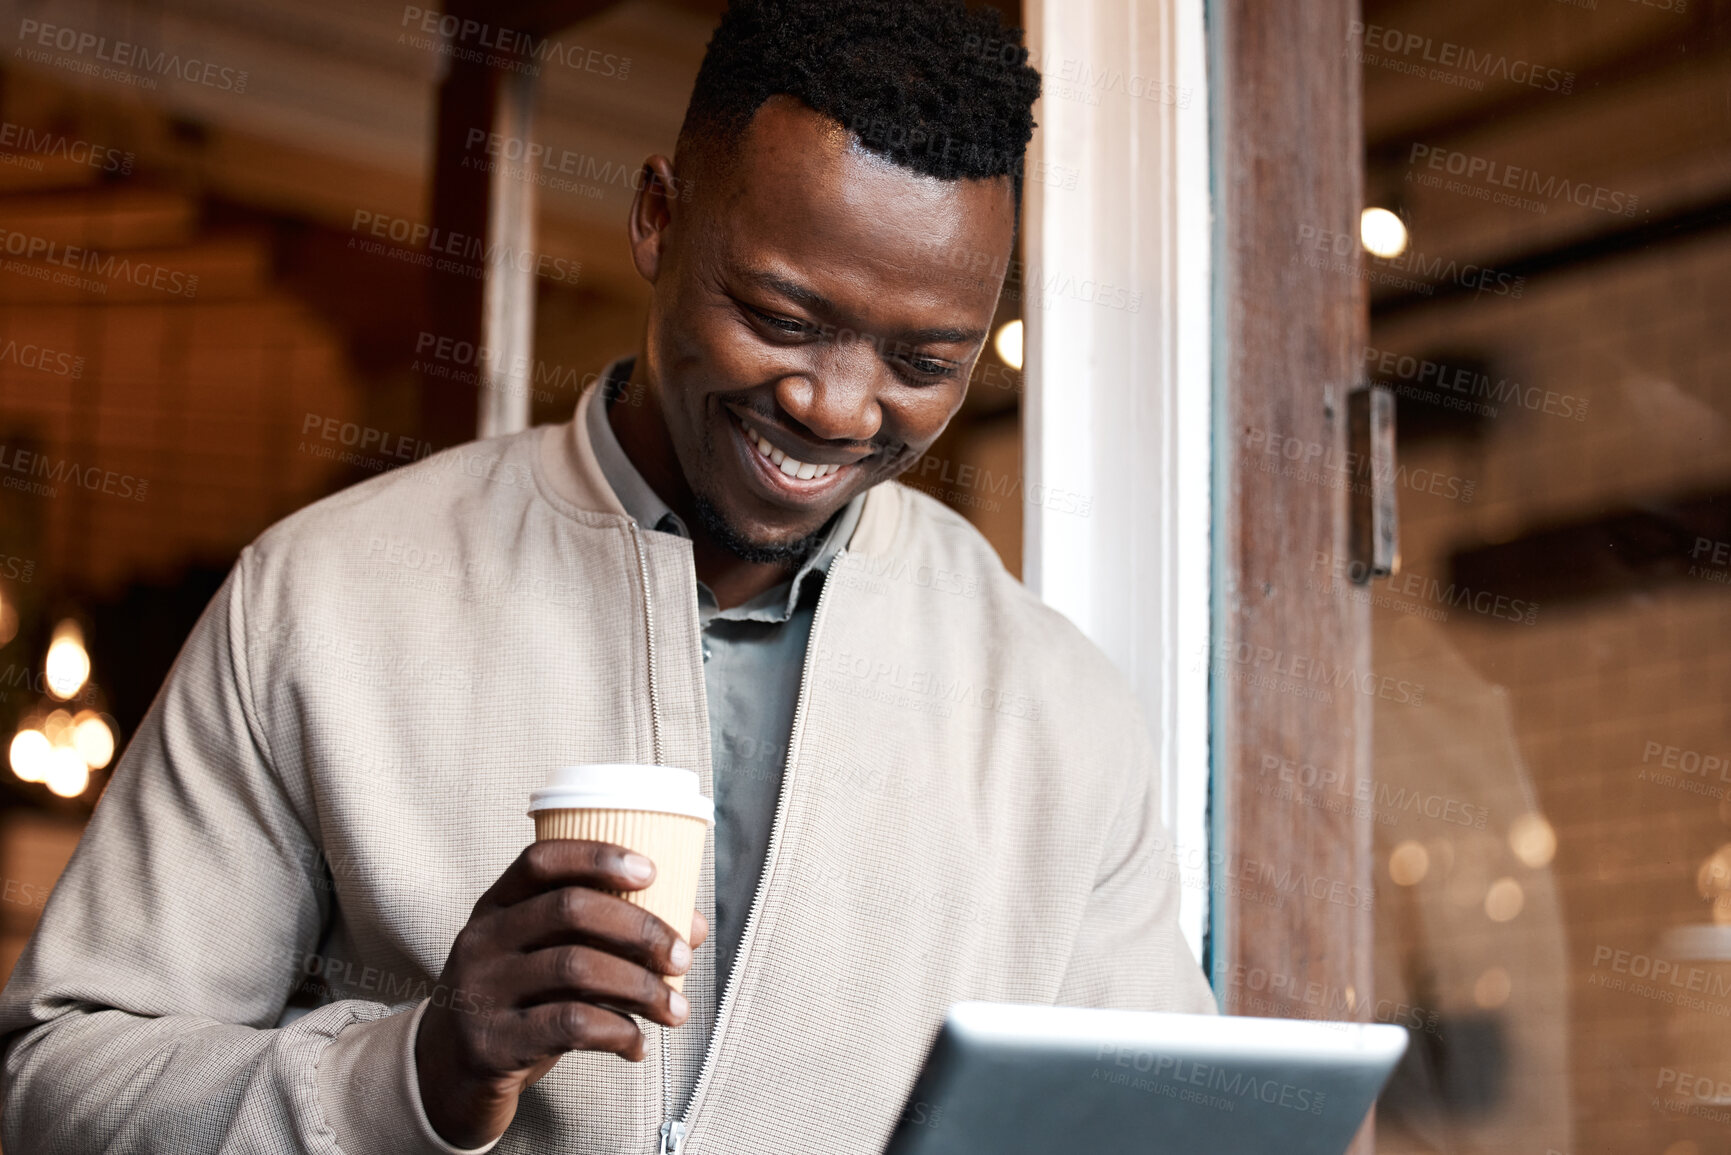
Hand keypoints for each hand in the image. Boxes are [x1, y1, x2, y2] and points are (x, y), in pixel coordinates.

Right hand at [413, 840, 708, 1148]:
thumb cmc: (513, 1003)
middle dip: (640, 928)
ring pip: (577, 968)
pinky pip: (568, 1026)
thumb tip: (692, 927)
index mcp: (496, 907)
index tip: (651, 870)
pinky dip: (618, 1032)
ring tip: (674, 1009)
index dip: (598, 857)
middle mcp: (482, 941)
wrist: (445, 1075)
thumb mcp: (544, 958)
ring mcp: (481, 992)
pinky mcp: (492, 1043)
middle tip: (680, 956)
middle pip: (570, 909)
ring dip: (642, 987)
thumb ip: (609, 937)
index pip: (541, 860)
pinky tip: (637, 1044)